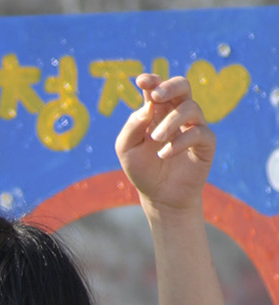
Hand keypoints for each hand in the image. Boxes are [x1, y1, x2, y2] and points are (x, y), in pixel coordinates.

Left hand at [117, 74, 212, 214]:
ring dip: (170, 122)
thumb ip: (133, 127)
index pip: (157, 88)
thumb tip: (148, 106)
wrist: (159, 196)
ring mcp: (194, 126)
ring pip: (190, 108)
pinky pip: (199, 132)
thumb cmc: (142, 169)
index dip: (153, 81)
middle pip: (183, 86)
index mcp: (157, 111)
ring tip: (156, 140)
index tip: (142, 81)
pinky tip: (165, 154)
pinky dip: (180, 141)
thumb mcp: (126, 149)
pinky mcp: (206, 142)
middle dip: (170, 86)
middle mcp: (177, 114)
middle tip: (156, 96)